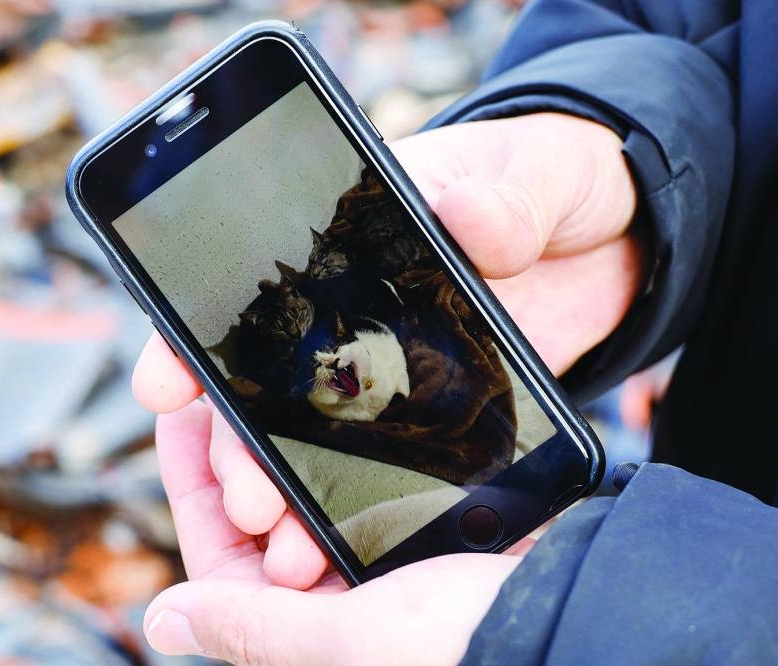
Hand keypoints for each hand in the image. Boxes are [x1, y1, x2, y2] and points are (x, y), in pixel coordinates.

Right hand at [134, 114, 639, 662]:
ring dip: (294, 488)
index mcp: (354, 235)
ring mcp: (397, 360)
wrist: (612, 231)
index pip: (253, 286)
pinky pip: (388, 456)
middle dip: (244, 446)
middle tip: (249, 502)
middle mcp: (358, 308)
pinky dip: (359, 502)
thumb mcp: (537, 170)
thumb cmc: (557, 177)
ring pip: (320, 430)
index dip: (195, 336)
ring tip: (291, 549)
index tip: (165, 388)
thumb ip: (509, 198)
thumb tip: (470, 220)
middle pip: (274, 381)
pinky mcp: (443, 401)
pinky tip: (348, 546)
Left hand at [142, 399, 529, 663]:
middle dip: (250, 465)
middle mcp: (331, 598)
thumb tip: (161, 621)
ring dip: (298, 451)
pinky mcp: (413, 529)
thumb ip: (253, 628)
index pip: (219, 551)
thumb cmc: (462, 646)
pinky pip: (357, 476)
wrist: (564, 614)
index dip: (194, 481)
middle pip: (260, 511)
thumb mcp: (344, 640)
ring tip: (295, 425)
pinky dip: (348, 447)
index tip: (180, 414)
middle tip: (252, 428)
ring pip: (309, 485)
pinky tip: (345, 417)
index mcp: (302, 632)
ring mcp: (372, 561)